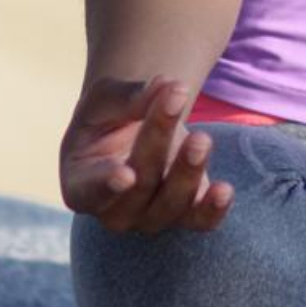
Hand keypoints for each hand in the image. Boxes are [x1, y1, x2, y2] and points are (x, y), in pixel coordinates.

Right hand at [59, 73, 232, 235]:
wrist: (133, 130)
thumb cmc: (109, 115)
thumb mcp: (107, 99)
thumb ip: (131, 96)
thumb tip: (166, 85)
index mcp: (81, 184)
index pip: (92, 190)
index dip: (107, 185)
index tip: (126, 175)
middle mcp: (113, 210)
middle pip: (140, 184)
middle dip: (158, 141)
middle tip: (175, 100)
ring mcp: (150, 216)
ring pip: (171, 204)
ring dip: (188, 172)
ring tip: (201, 139)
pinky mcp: (185, 212)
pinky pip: (200, 221)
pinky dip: (213, 210)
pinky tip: (224, 190)